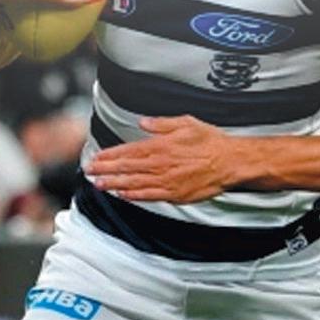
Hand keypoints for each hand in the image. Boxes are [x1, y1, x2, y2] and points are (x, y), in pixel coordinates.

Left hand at [86, 115, 246, 202]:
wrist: (229, 163)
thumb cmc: (210, 142)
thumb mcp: (186, 123)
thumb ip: (162, 124)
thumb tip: (144, 123)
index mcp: (161, 146)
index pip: (128, 151)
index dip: (110, 155)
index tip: (97, 157)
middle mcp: (160, 164)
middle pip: (126, 168)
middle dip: (106, 170)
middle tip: (90, 171)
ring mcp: (166, 181)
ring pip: (134, 183)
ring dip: (114, 184)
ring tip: (99, 184)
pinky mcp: (174, 195)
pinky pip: (149, 196)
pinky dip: (133, 196)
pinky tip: (122, 195)